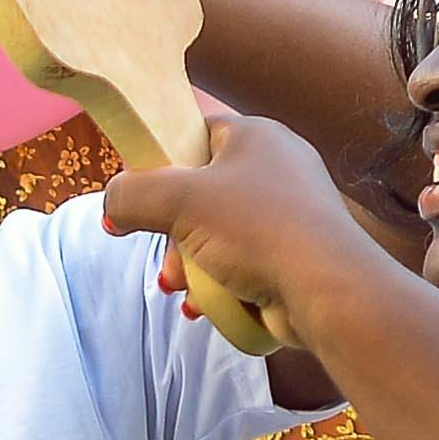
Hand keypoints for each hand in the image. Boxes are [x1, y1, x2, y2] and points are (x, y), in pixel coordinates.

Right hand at [98, 120, 367, 356]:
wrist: (327, 289)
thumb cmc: (256, 229)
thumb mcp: (178, 202)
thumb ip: (131, 196)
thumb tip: (112, 206)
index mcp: (256, 135)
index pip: (195, 135)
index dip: (162, 165)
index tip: (142, 198)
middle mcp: (278, 165)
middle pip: (200, 194)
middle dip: (174, 236)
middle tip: (169, 263)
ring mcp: (290, 211)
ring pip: (217, 234)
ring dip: (193, 266)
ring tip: (187, 290)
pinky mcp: (295, 252)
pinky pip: (243, 262)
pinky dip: (222, 283)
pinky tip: (210, 304)